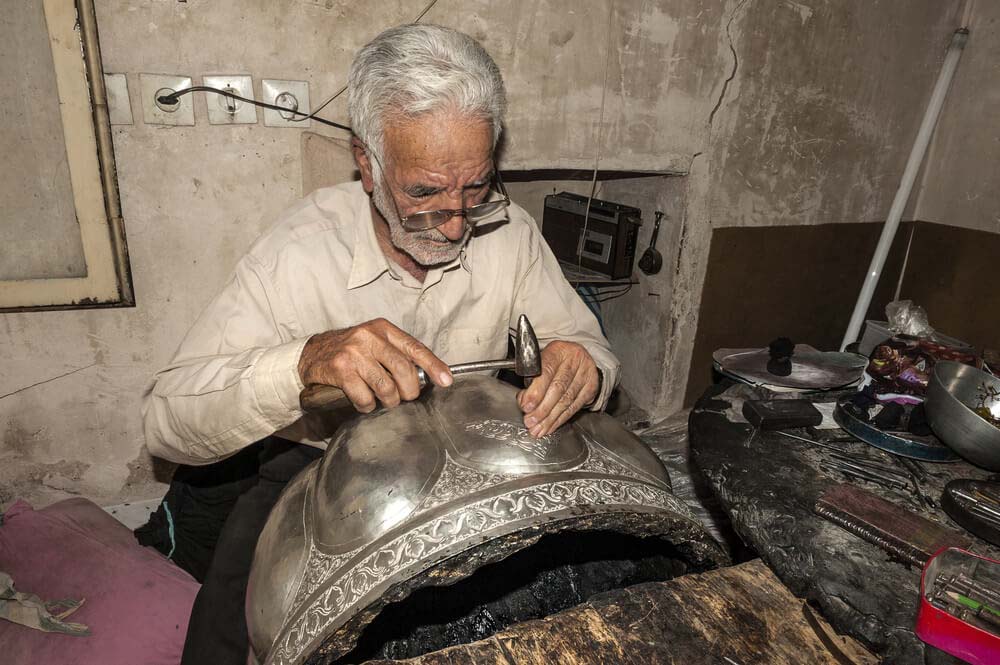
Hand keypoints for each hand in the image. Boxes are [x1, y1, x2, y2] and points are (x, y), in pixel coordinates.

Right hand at [298, 318, 451, 412]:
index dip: (433, 366)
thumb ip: (397, 355)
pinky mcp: (341, 369)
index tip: (446, 381)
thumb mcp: (374, 344)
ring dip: (389, 401)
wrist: (311, 355)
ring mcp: (354, 353)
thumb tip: (427, 376)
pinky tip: (364, 402)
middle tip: (406, 397)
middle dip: (410, 390)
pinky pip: (364, 397)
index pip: (415, 348)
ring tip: (385, 400)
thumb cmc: (349, 352)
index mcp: (383, 329)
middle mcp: (369, 337)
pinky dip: (367, 406)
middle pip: (404, 370)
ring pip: (386, 387)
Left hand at [517, 341, 599, 437]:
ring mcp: (586, 373)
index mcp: (558, 350)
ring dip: (550, 418)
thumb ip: (531, 379)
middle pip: (558, 388)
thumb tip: (524, 401)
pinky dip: (561, 419)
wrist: (577, 357)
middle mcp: (574, 359)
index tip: (526, 406)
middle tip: (530, 422)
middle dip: (542, 409)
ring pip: (567, 400)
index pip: (546, 372)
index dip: (536, 391)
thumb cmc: (555, 361)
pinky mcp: (592, 387)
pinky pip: (575, 406)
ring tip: (539, 429)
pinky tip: (551, 426)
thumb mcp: (541, 362)